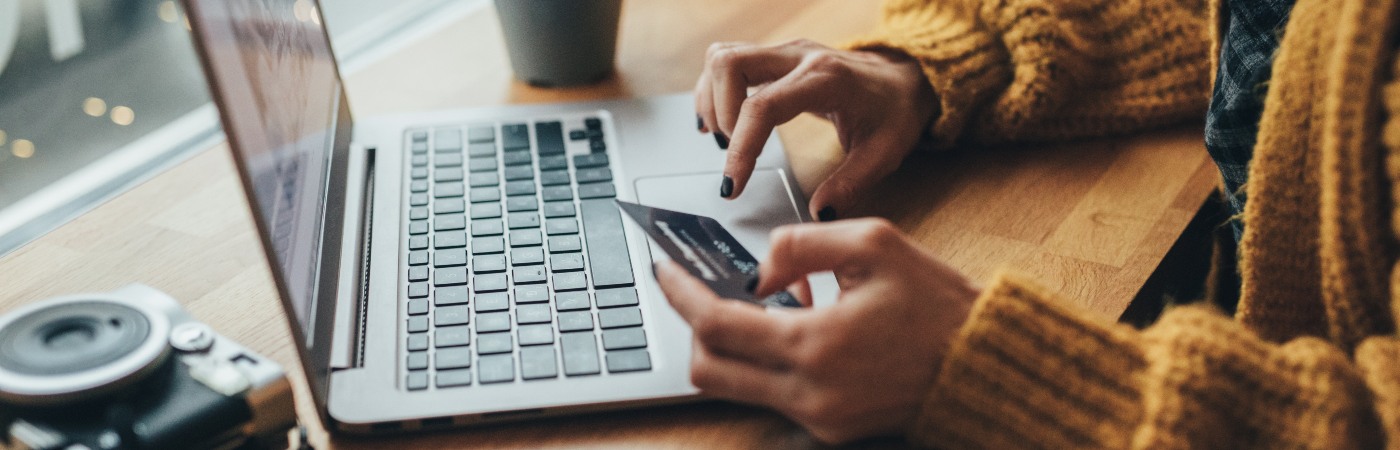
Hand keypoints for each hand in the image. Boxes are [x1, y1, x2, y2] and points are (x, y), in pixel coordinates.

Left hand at [655, 219, 978, 443]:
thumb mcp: (873, 244)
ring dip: (734, 344)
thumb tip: (757, 270)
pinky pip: (772, 395)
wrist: (983, 363)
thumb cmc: (936, 303)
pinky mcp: (830, 428)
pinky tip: (799, 326)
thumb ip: (800, 243)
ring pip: (735, 386)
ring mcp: (818, 417)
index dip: (680, 294)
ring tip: (767, 303)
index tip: (663, 269)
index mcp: (815, 344)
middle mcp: (808, 392)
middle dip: (694, 326)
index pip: (716, 325)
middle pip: (709, 369)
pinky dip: (768, 360)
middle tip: (701, 289)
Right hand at [695, 39, 935, 220]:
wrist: (904, 79)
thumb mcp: (884, 154)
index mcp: (825, 79)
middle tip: (732, 152)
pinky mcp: (775, 57)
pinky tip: (721, 121)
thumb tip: (818, 213)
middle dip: (719, 114)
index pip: (763, 106)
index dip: (741, 148)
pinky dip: (714, 90)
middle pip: (730, 64)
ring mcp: (784, 52)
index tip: (732, 185)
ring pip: (723, 57)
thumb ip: (851, 184)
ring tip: (725, 138)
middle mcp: (799, 56)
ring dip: (712, 99)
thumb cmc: (894, 112)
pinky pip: (728, 60)